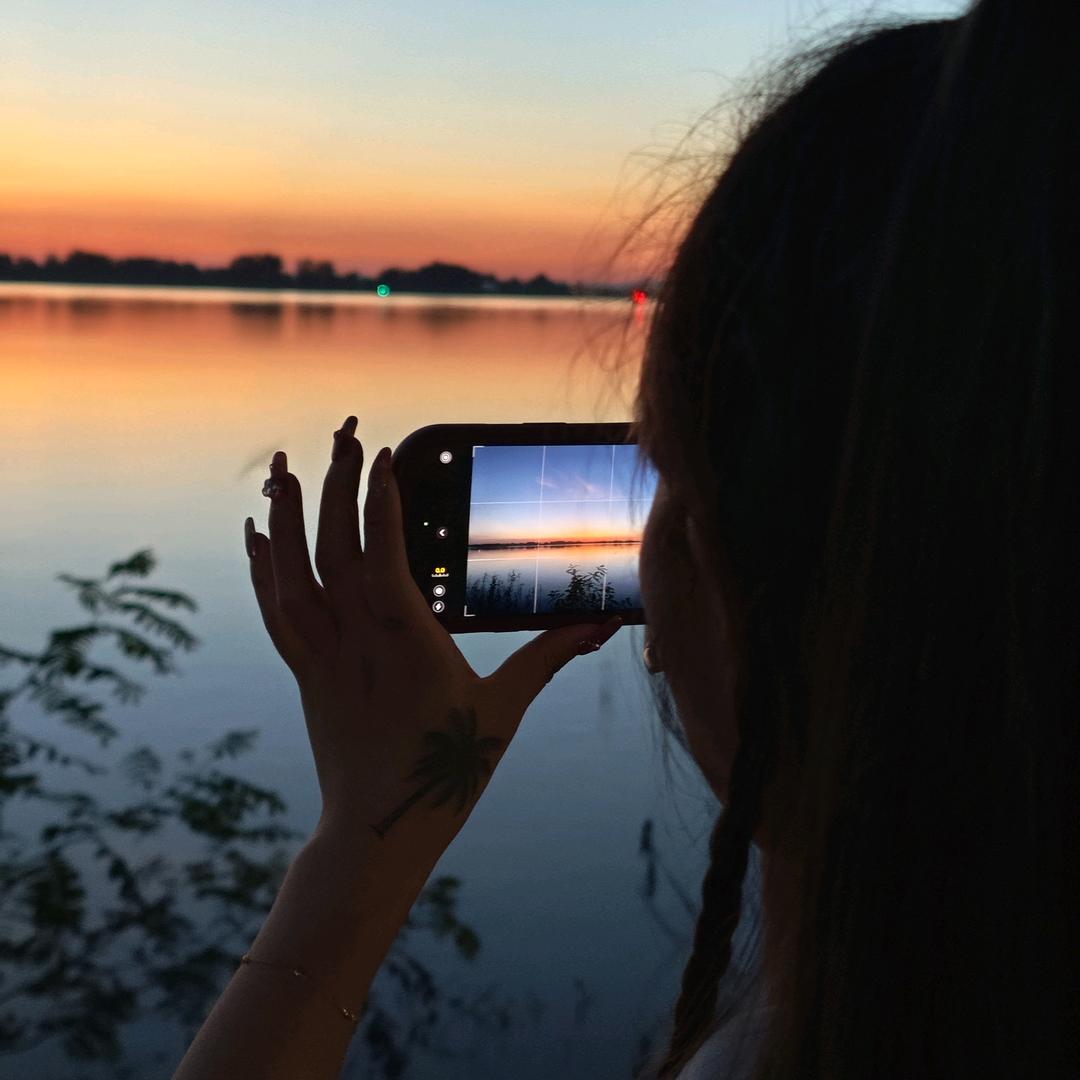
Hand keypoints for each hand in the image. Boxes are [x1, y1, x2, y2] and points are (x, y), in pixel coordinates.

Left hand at [243, 417, 621, 872]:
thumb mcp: (505, 709)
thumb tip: (599, 625)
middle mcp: (357, 636)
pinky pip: (276, 609)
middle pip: (335, 546)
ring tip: (283, 467)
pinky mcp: (307, 672)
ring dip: (288, 515)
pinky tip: (257, 534)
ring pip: (293, 571)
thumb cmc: (447, 771)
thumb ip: (549, 657)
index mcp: (407, 637)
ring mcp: (325, 654)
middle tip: (341, 435)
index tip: (383, 455)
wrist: (380, 829)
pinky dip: (263, 567)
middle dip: (336, 484)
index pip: (383, 550)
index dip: (381, 498)